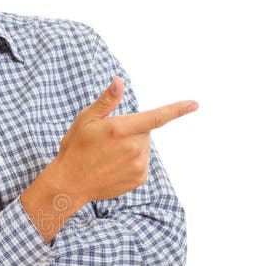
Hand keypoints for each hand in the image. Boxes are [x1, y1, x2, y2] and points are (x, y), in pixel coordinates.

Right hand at [52, 77, 197, 203]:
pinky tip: (113, 166)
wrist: (70, 184)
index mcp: (121, 129)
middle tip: (108, 140)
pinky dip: (131, 162)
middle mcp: (134, 148)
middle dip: (132, 131)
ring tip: (109, 155)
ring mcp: (139, 165)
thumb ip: (106, 101)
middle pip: (145, 132)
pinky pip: (142, 163)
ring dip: (132, 147)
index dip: (177, 109)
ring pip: (144, 148)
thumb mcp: (86, 120)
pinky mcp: (139, 178)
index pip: (157, 117)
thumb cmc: (75, 148)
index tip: (195, 104)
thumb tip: (119, 81)